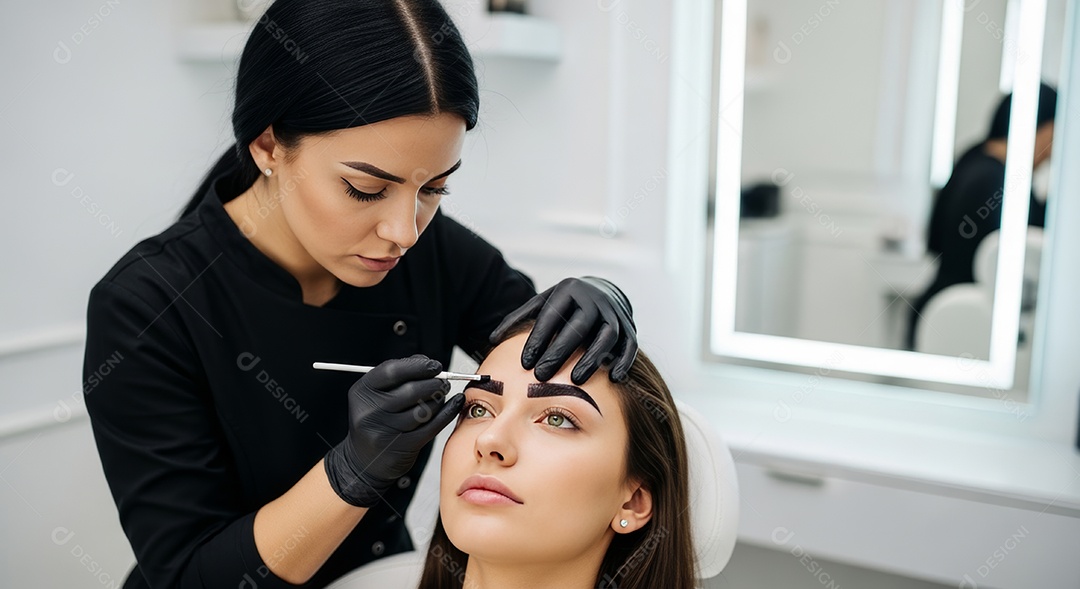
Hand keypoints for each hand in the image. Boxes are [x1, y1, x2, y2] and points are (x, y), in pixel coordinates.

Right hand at [324, 355, 464, 506]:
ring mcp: (385, 432)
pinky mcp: (402, 447)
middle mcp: (370, 412)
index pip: (392, 371)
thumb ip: (399, 375)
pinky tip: (455, 404)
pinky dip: (448, 412)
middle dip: (434, 383)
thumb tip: (427, 363)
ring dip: (439, 398)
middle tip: (444, 381)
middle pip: (411, 390)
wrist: (364, 460)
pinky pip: (432, 426)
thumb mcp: (376, 395)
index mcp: (362, 393)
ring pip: (424, 409)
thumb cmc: (375, 421)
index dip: (418, 366)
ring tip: (441, 395)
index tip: (435, 365)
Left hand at [490, 277, 637, 384]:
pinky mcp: (630, 327)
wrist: (603, 290)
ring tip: (576, 380)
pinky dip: (623, 361)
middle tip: (541, 376)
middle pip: (577, 327)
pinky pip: (630, 345)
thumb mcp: (542, 303)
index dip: (538, 339)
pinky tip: (613, 378)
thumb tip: (492, 340)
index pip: (551, 316)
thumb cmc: (565, 303)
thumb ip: (518, 318)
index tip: (524, 363)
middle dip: (559, 353)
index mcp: (568, 291)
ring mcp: (614, 313)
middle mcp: (593, 299)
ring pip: (606, 336)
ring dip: (592, 359)